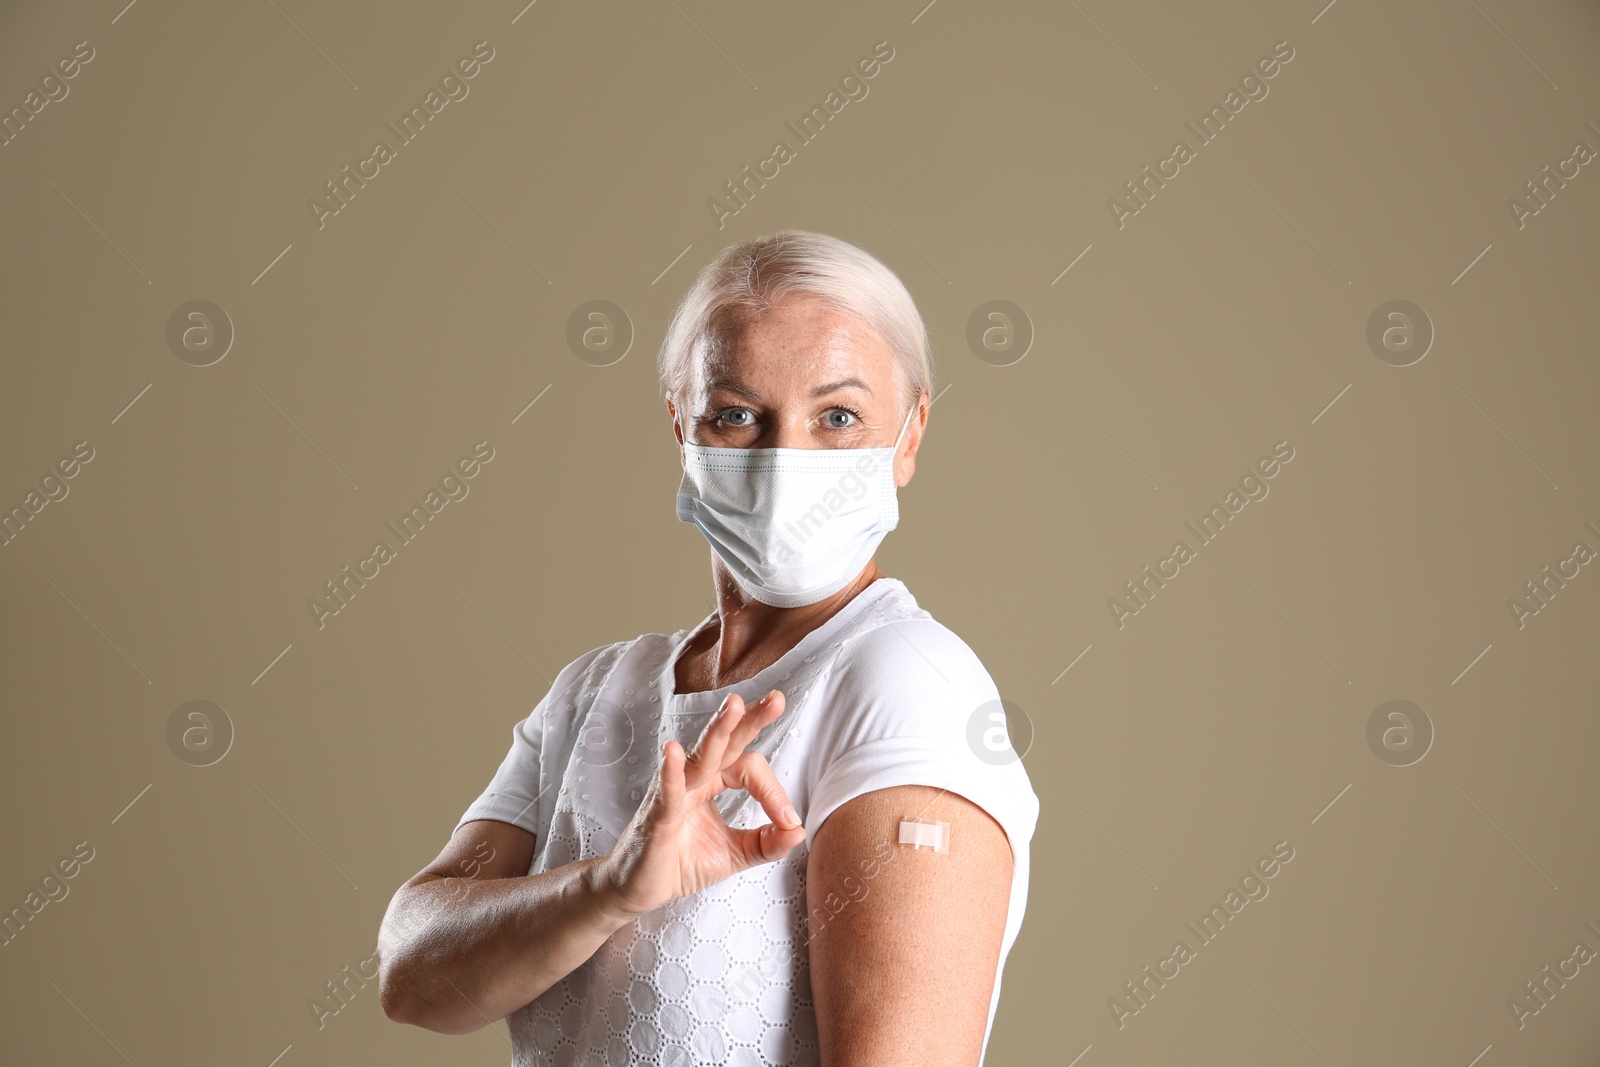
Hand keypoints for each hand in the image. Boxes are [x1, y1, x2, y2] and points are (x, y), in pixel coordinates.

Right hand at [597, 689, 804, 918]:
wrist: (637, 890)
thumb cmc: (680, 864)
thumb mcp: (734, 855)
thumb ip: (767, 843)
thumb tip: (799, 831)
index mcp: (713, 782)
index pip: (750, 768)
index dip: (773, 791)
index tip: (788, 820)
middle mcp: (694, 780)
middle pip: (726, 742)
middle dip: (750, 718)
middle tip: (777, 699)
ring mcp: (672, 794)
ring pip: (699, 757)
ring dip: (718, 731)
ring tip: (734, 705)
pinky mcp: (655, 818)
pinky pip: (666, 792)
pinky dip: (671, 773)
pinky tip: (673, 753)